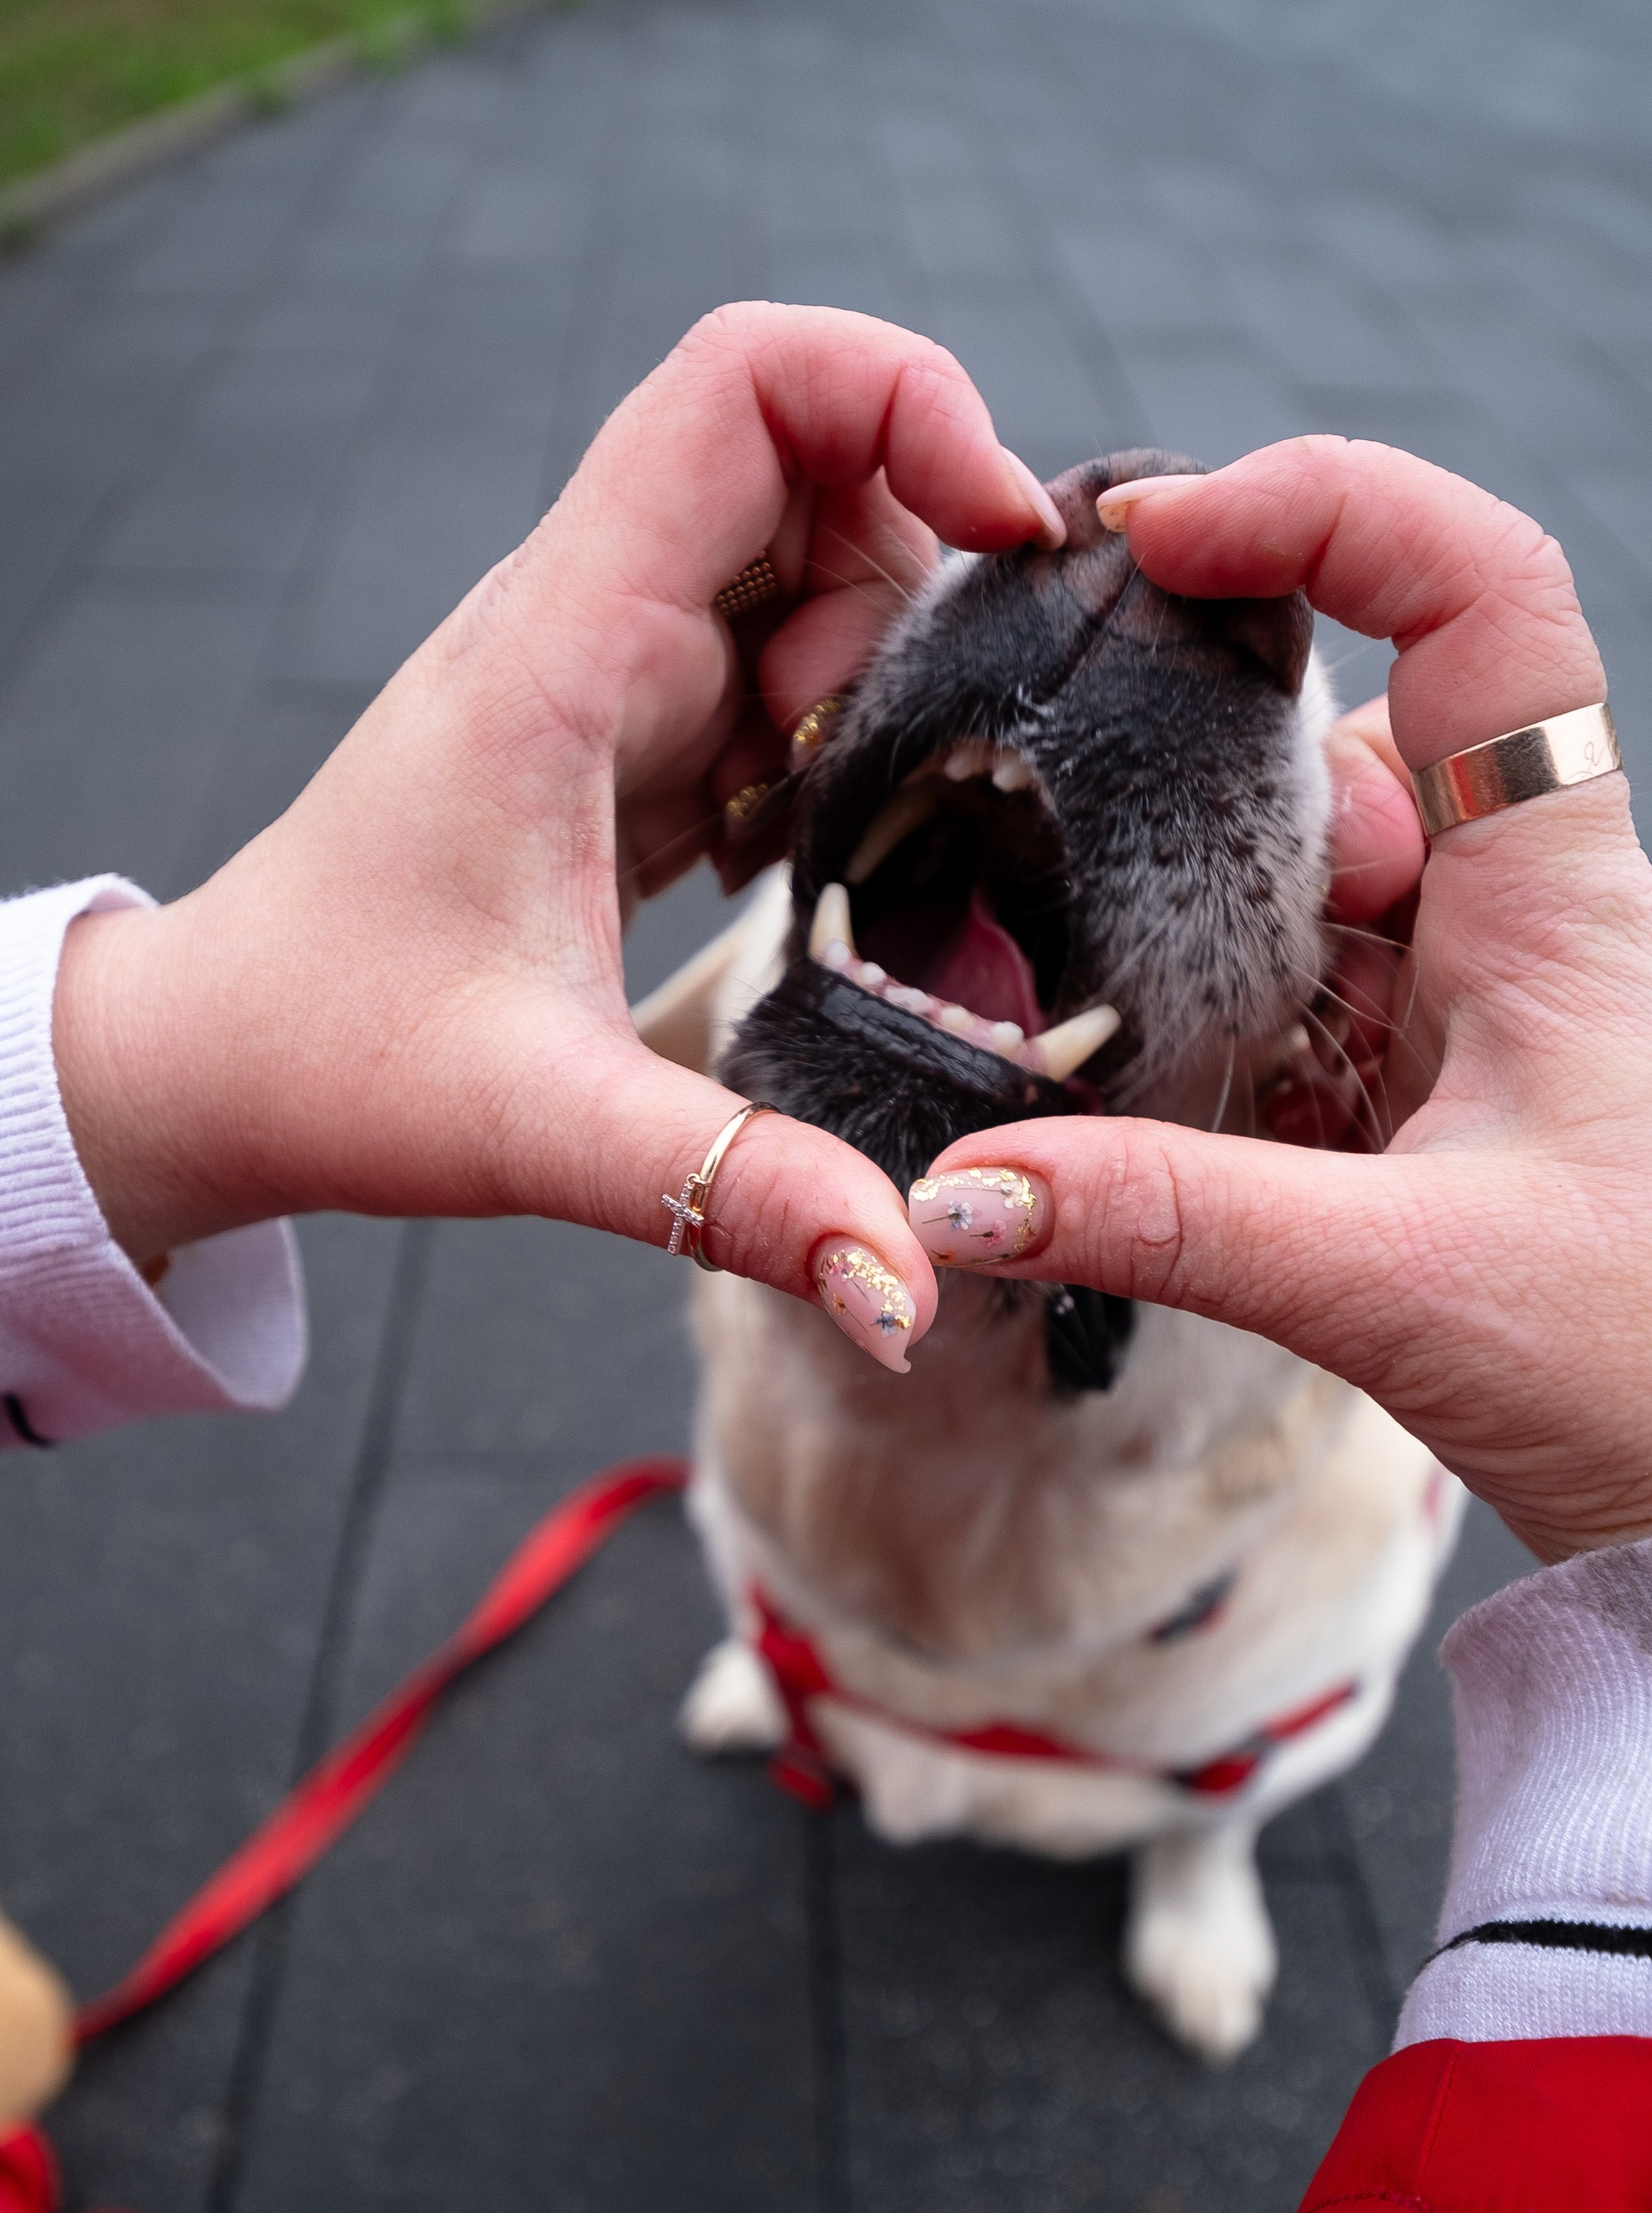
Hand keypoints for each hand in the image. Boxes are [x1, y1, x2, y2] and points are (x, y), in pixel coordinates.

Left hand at [51, 304, 1060, 1363]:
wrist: (208, 1063)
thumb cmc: (333, 1061)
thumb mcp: (545, 1130)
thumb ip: (738, 1191)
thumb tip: (909, 1288)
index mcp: (561, 646)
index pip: (744, 383)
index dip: (903, 396)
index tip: (1000, 536)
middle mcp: (583, 624)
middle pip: (808, 463)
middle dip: (909, 577)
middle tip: (898, 760)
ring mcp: (599, 675)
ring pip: (799, 569)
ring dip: (866, 676)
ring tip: (816, 831)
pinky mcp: (614, 740)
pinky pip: (764, 671)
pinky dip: (818, 740)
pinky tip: (781, 859)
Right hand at [912, 436, 1651, 1562]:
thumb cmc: (1646, 1374)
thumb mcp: (1398, 1283)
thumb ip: (1168, 1222)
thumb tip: (957, 1194)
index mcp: (1561, 893)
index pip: (1478, 596)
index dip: (1327, 511)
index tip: (1161, 538)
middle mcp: (1513, 914)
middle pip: (1340, 734)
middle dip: (1186, 770)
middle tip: (1046, 825)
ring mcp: (1460, 1002)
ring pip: (1292, 881)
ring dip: (1174, 928)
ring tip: (1065, 997)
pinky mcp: (1413, 1091)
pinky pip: (1277, 1004)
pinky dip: (1187, 1034)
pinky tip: (1119, 1100)